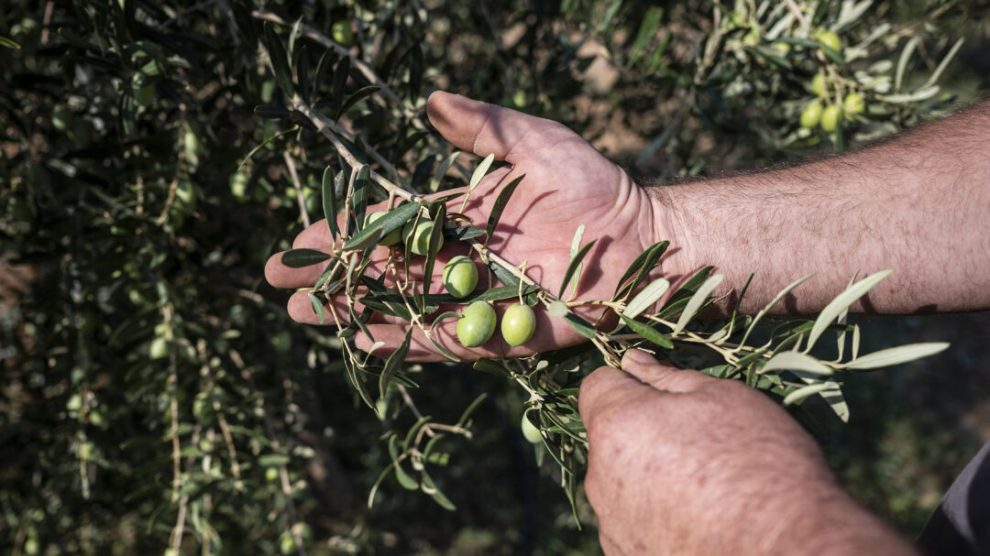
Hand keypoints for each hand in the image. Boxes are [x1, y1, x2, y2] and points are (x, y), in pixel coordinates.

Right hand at [265, 92, 678, 360]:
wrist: (648, 238)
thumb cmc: (597, 185)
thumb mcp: (536, 143)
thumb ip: (484, 127)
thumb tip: (429, 100)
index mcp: (462, 218)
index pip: (390, 226)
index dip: (344, 233)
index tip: (301, 239)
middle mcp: (462, 260)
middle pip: (385, 272)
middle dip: (335, 278)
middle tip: (283, 287)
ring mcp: (480, 298)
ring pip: (405, 307)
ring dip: (356, 312)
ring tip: (306, 316)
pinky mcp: (506, 332)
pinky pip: (449, 340)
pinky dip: (408, 342)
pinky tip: (367, 342)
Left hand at [579, 350, 913, 554]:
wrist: (788, 550)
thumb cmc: (760, 463)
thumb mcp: (724, 398)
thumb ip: (667, 377)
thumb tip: (632, 361)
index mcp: (616, 425)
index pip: (597, 384)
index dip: (629, 381)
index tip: (663, 394)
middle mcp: (599, 476)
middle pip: (610, 436)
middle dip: (642, 430)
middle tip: (698, 442)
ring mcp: (610, 522)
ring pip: (620, 480)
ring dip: (648, 475)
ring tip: (706, 487)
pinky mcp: (624, 554)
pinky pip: (632, 519)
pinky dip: (656, 514)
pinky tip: (699, 519)